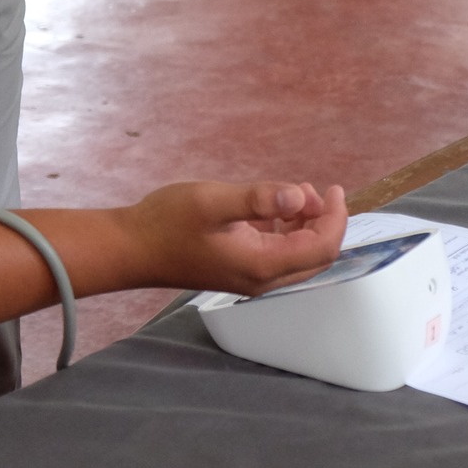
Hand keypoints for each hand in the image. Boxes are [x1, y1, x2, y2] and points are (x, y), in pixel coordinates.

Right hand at [125, 180, 347, 295]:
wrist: (132, 249)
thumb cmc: (168, 223)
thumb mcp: (212, 202)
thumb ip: (257, 198)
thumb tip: (299, 197)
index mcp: (263, 264)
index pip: (321, 248)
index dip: (335, 219)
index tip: (334, 189)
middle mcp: (263, 278)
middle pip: (315, 257)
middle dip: (325, 223)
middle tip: (317, 191)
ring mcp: (250, 277)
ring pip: (297, 256)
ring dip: (306, 226)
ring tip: (296, 195)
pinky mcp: (238, 270)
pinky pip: (277, 254)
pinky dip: (286, 231)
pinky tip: (272, 209)